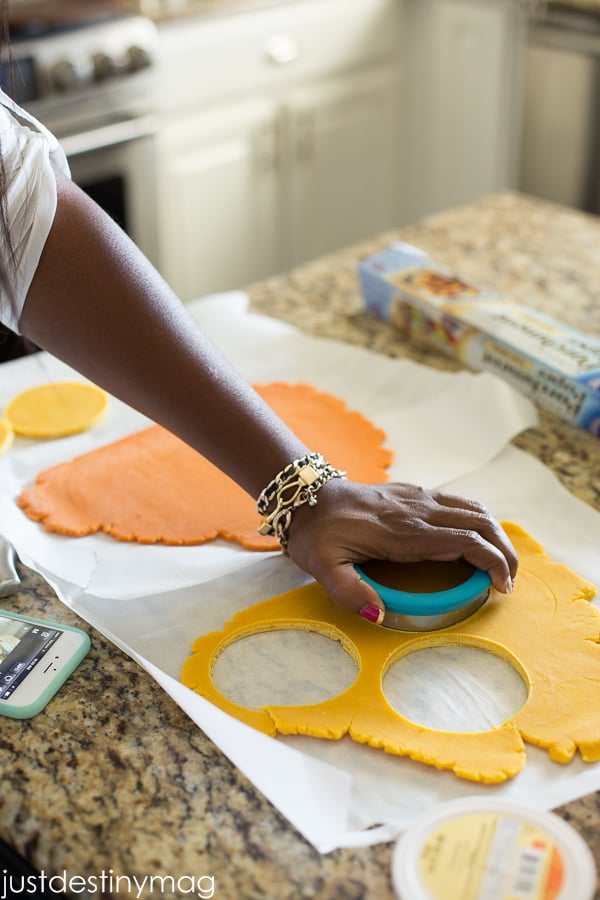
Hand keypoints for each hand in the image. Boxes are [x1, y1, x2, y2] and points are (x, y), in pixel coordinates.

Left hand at [285, 479, 517, 621]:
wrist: (305, 495)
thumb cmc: (315, 533)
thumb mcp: (321, 567)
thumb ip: (348, 592)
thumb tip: (379, 615)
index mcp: (402, 532)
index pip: (464, 541)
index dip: (492, 562)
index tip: (502, 587)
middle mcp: (416, 511)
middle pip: (480, 522)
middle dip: (505, 551)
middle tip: (510, 581)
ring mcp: (417, 498)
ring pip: (474, 508)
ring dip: (496, 534)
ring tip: (502, 563)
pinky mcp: (413, 493)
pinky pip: (458, 502)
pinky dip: (479, 520)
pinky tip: (478, 538)